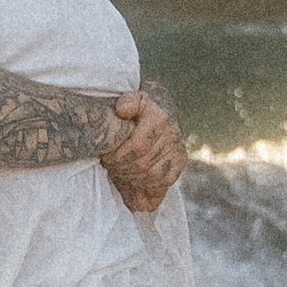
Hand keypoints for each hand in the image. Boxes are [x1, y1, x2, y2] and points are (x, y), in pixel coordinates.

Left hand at [100, 80, 185, 212]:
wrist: (157, 108)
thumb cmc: (136, 108)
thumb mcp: (130, 99)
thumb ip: (127, 102)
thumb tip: (122, 110)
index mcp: (158, 118)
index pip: (137, 148)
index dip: (118, 157)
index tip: (106, 157)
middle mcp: (172, 135)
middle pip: (142, 164)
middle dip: (121, 169)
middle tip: (110, 166)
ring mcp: (178, 150)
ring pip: (152, 176)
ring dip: (132, 179)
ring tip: (120, 172)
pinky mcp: (180, 162)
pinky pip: (163, 183)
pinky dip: (147, 186)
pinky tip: (134, 181)